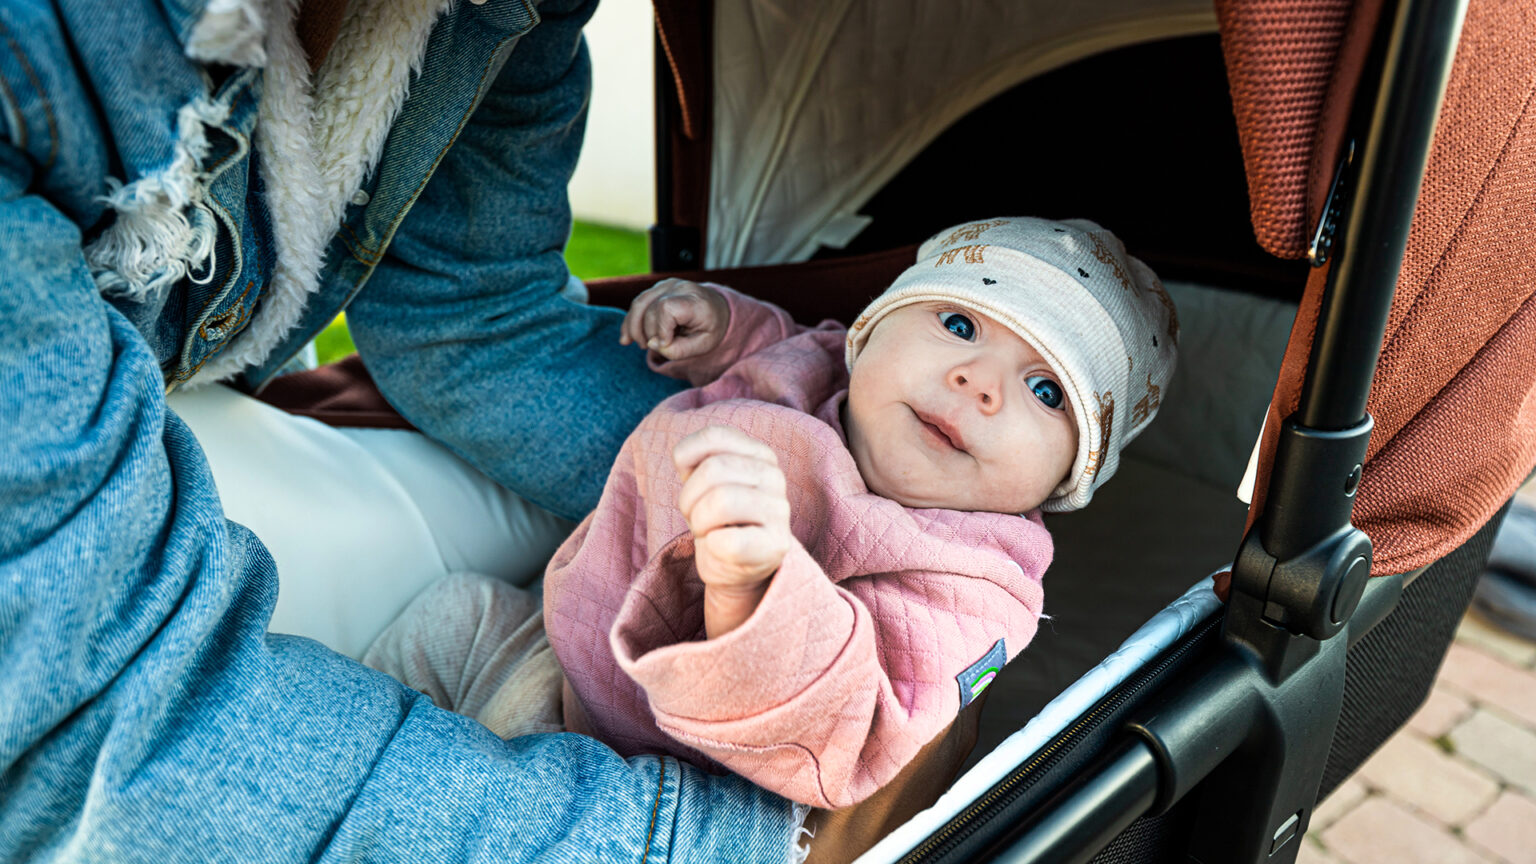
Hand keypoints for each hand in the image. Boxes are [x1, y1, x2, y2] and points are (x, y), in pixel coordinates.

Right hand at [620, 279, 730, 360]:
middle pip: (650, 309)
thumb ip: (679, 350)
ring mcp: (667, 285)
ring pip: (639, 304)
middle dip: (648, 333)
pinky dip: (631, 321)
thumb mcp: (703, 346)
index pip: (666, 308)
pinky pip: (638, 303)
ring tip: (641, 345)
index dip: (660, 329)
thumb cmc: (711, 328)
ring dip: (634, 328)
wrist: (717, 309)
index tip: (666, 344)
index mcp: (695, 300)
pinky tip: (627, 338)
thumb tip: (653, 344)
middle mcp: (680, 287)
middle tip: (655, 348)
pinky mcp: (658, 288)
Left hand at [673, 426, 791, 636]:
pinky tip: (722, 549)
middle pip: (713, 470)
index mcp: (760, 454)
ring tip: (709, 532)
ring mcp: (780, 511)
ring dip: (699, 523)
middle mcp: (775, 477)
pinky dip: (712, 546)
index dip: (688, 464)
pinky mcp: (776, 545)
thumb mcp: (702, 481)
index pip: (713, 437)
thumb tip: (683, 456)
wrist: (734, 566)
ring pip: (720, 502)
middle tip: (698, 517)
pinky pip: (727, 541)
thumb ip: (697, 457)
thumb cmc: (716, 519)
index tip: (695, 486)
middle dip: (690, 498)